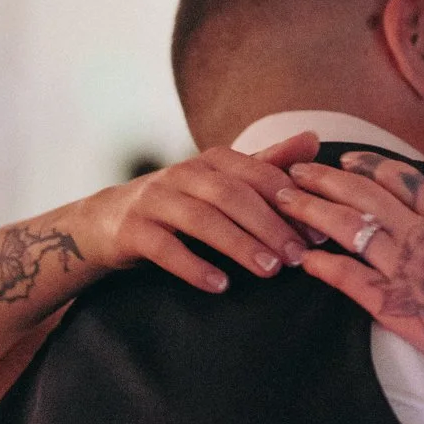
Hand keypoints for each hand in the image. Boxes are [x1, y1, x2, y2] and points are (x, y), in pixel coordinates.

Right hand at [76, 132, 321, 293]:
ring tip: (269, 271)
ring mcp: (154, 200)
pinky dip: (193, 266)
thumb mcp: (221, 181)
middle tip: (299, 257)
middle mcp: (183, 174)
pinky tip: (220, 286)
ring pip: (202, 219)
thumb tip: (313, 138)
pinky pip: (164, 247)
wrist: (105, 222)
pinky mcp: (131, 229)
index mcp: (211, 161)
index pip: (256, 174)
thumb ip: (266, 164)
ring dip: (239, 245)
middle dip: (269, 225)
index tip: (318, 232)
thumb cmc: (179, 203)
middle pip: (232, 195)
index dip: (289, 201)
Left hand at [273, 152, 423, 381]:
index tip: (344, 158)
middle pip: (366, 196)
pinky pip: (351, 281)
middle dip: (325, 179)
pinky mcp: (397, 308)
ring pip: (351, 230)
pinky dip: (325, 267)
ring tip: (283, 202)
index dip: (369, 166)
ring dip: (312, 212)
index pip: (404, 181)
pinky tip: (303, 258)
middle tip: (294, 171)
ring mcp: (409, 270)